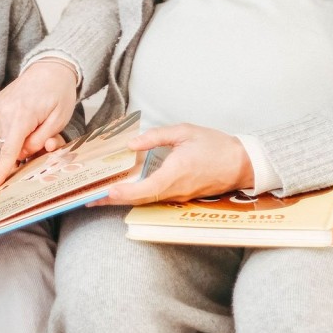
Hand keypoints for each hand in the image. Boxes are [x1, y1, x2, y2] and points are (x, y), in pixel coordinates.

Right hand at [0, 60, 77, 190]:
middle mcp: (5, 110)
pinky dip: (14, 129)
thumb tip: (23, 154)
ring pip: (5, 138)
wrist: (50, 67)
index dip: (1, 171)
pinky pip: (3, 127)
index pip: (9, 150)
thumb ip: (41, 140)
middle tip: (44, 138)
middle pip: (9, 146)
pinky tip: (27, 117)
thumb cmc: (59, 93)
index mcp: (22, 114)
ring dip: (19, 138)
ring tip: (36, 123)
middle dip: (24, 149)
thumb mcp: (59, 120)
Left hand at [93, 124, 253, 205]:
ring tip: (101, 194)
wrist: (242, 163)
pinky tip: (126, 189)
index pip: (144, 189)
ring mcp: (179, 195)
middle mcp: (175, 190)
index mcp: (175, 174)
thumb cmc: (215, 145)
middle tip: (90, 199)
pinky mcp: (182, 195)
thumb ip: (156, 137)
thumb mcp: (184, 132)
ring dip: (124, 199)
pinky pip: (156, 198)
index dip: (123, 193)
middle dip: (114, 200)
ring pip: (146, 200)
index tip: (105, 192)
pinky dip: (137, 196)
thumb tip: (132, 144)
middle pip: (139, 199)